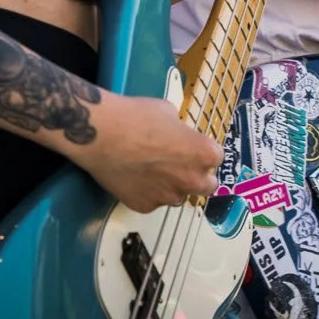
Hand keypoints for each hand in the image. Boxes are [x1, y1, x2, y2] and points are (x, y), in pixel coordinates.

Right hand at [71, 92, 223, 212]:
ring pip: (177, 196)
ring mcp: (167, 197)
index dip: (203, 152)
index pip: (217, 158)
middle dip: (197, 177)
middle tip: (180, 166)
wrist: (102, 134)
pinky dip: (146, 192)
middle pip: (207, 186)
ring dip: (171, 186)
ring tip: (150, 170)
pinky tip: (132, 177)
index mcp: (204, 154)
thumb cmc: (138, 116)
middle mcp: (191, 180)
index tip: (191, 148)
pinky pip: (151, 201)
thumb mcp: (169, 112)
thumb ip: (180, 130)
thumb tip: (177, 134)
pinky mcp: (144, 206)